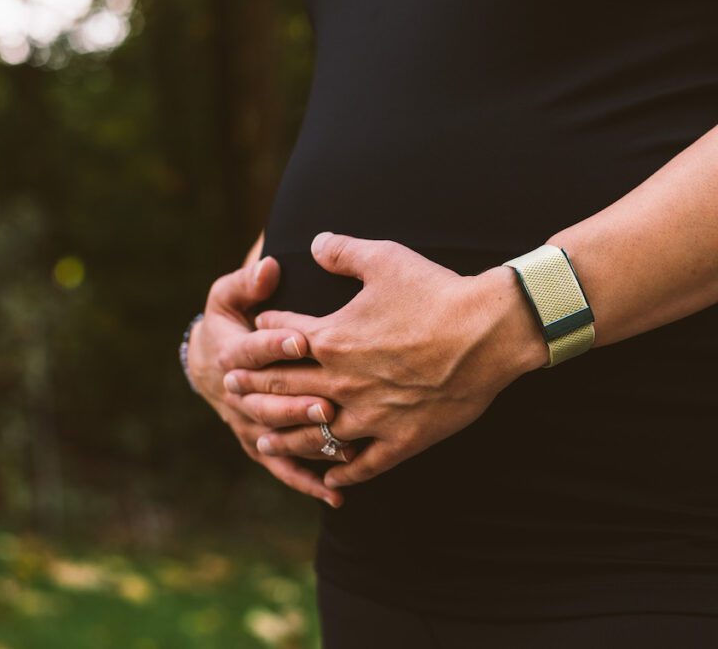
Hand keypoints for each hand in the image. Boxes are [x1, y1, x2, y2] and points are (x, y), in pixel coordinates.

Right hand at [188, 255, 346, 506]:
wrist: (209, 364)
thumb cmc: (230, 320)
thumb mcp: (228, 295)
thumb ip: (248, 282)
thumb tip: (269, 267)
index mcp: (230, 353)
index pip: (251, 350)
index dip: (274, 344)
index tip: (301, 338)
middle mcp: (236, 394)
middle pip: (265, 402)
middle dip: (296, 403)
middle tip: (327, 403)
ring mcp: (248, 423)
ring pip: (277, 437)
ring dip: (306, 442)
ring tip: (340, 445)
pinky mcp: (260, 445)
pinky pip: (284, 467)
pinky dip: (308, 482)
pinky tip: (337, 493)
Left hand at [221, 232, 548, 488]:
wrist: (488, 332)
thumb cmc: (437, 292)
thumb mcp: (385, 259)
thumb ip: (343, 251)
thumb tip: (315, 242)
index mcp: (332, 339)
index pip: (281, 339)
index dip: (262, 335)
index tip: (249, 336)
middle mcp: (342, 382)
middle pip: (284, 388)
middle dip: (252, 389)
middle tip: (229, 392)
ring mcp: (370, 415)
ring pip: (314, 434)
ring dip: (284, 438)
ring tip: (262, 442)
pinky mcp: (401, 439)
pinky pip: (363, 464)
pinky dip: (344, 471)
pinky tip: (331, 477)